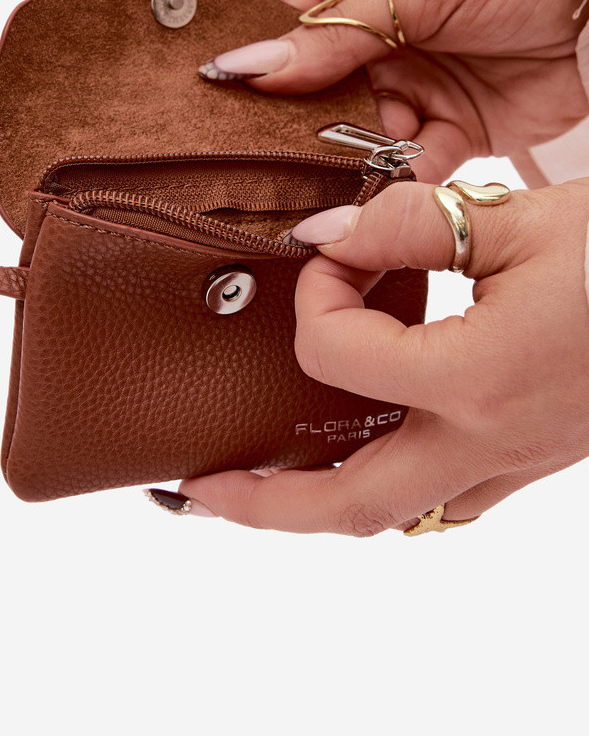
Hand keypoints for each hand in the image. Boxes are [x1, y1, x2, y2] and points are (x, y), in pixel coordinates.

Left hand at [177, 178, 588, 533]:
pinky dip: (395, 487)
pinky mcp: (537, 455)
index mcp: (476, 379)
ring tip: (269, 482)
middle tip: (197, 489)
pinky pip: (452, 498)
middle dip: (261, 505)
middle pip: (349, 508)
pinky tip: (376, 452)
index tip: (328, 253)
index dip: (313, 295)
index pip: (336, 356)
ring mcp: (517, 460)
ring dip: (324, 505)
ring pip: (401, 515)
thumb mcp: (515, 220)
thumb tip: (327, 236)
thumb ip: (407, 228)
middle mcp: (490, 440)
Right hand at [201, 0, 588, 181]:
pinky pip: (401, 165)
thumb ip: (338, 30)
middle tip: (259, 158)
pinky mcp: (445, 131)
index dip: (252, 61)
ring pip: (349, 134)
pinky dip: (387, 183)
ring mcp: (408, 86)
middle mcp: (372, 38)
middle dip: (291, 124)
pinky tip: (368, 197)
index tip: (216, 101)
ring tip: (318, 182)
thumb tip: (253, 64)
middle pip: (308, 91)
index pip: (282, 25)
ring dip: (338, 158)